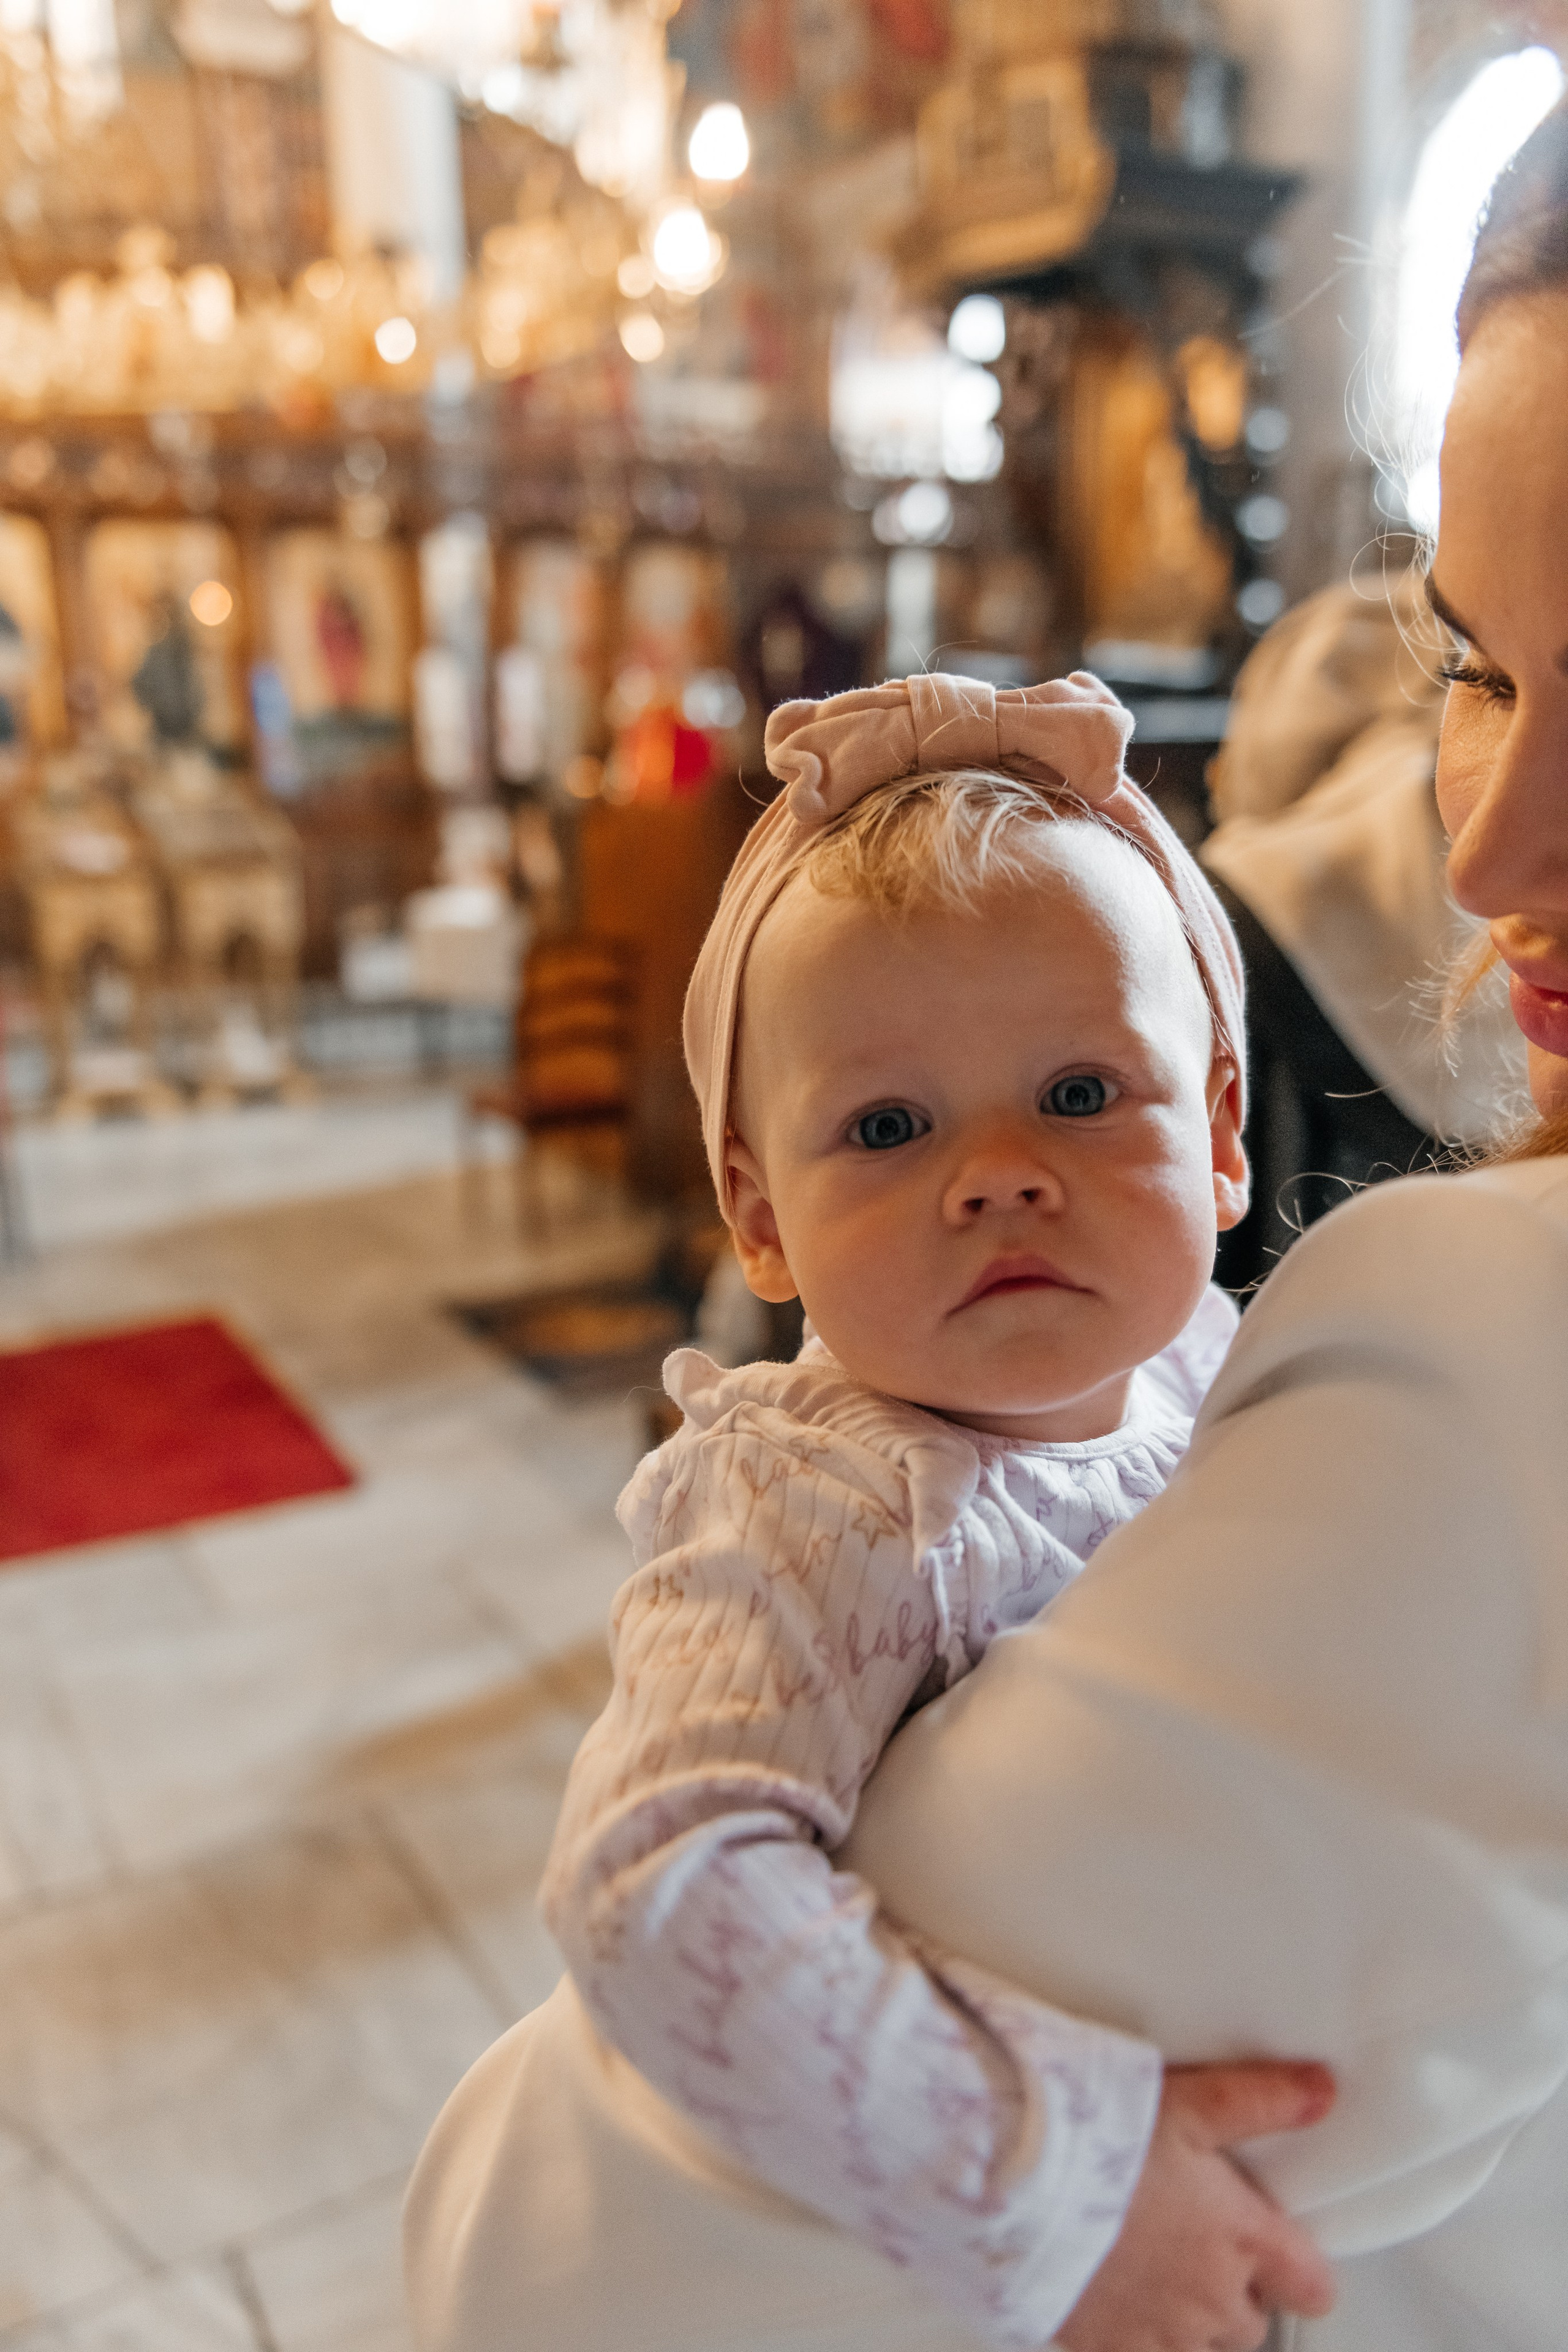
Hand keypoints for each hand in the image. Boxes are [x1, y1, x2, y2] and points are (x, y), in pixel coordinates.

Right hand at [1055, 2059, 1336, 2351]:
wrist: (1015, 2187)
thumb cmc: (1100, 2141)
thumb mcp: (1187, 2103)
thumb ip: (1260, 2099)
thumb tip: (1323, 2091)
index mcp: (1240, 2240)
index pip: (1313, 2286)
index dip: (1301, 2270)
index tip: (1277, 2243)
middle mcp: (1209, 2300)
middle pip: (1251, 2322)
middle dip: (1234, 2292)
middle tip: (1196, 2242)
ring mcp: (1156, 2334)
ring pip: (1196, 2346)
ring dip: (1185, 2318)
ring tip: (1148, 2265)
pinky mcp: (1101, 2348)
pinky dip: (1132, 2333)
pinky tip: (1107, 2291)